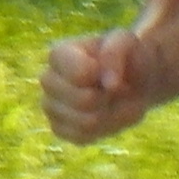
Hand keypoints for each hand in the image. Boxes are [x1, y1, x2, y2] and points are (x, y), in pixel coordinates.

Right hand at [40, 26, 151, 144]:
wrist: (129, 79)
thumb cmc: (124, 56)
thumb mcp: (126, 41)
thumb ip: (116, 52)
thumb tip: (109, 84)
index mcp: (59, 54)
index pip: (80, 74)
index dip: (102, 75)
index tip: (107, 68)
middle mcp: (48, 80)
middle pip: (85, 101)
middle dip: (109, 97)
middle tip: (116, 86)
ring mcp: (50, 106)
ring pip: (86, 123)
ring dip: (112, 114)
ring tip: (116, 100)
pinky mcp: (58, 128)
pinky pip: (83, 137)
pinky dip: (104, 128)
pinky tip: (108, 114)